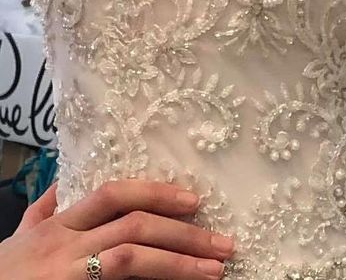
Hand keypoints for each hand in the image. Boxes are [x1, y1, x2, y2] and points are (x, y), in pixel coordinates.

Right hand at [0, 179, 234, 279]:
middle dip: (184, 233)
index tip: (194, 200)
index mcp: (59, 226)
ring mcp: (67, 277)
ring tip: (214, 270)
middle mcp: (65, 247)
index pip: (113, 195)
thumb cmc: (2, 275)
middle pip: (133, 227)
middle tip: (223, 243)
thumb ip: (44, 208)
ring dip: (178, 264)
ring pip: (131, 261)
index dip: (156, 193)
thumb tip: (65, 177)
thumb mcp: (20, 238)